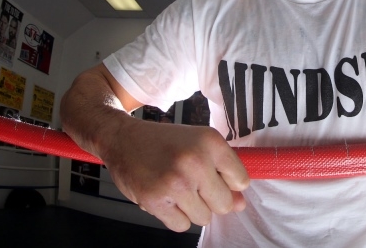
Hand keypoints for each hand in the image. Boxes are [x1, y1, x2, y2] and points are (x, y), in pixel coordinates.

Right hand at [99, 118, 249, 231]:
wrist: (123, 139)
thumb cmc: (164, 142)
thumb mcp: (200, 144)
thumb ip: (225, 172)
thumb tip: (240, 204)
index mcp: (211, 142)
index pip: (242, 181)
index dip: (230, 184)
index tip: (218, 178)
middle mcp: (195, 162)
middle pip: (224, 205)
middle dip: (213, 200)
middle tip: (196, 186)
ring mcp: (175, 183)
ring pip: (204, 218)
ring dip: (194, 209)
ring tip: (179, 189)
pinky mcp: (155, 201)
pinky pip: (181, 225)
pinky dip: (176, 216)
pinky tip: (167, 197)